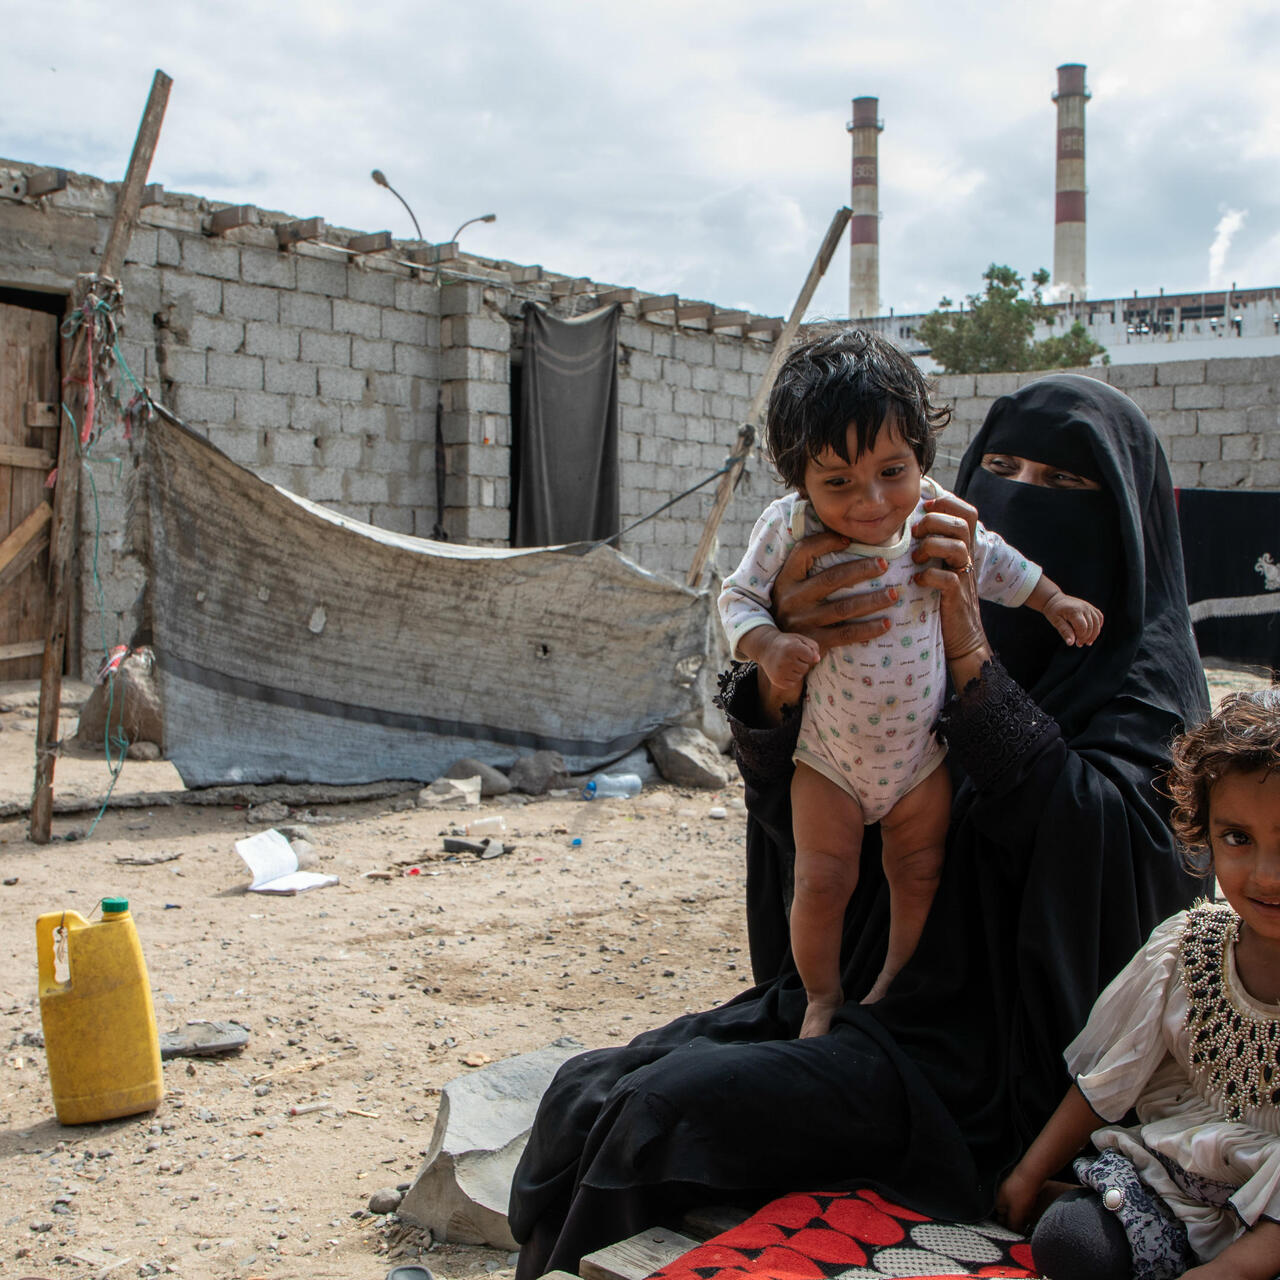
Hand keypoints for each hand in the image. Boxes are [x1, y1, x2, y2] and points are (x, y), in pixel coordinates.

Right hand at [756, 630, 820, 699]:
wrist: (765, 648)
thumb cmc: (787, 643)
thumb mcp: (800, 639)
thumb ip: (813, 647)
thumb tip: (817, 660)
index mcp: (792, 647)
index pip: (811, 657)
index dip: (806, 653)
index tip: (797, 649)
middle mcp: (785, 660)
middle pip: (805, 668)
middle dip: (801, 663)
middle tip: (790, 656)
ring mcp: (780, 671)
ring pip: (799, 676)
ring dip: (795, 671)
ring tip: (786, 663)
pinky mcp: (777, 680)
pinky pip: (792, 684)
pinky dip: (790, 678)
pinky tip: (783, 670)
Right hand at [771, 530, 900, 652]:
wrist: (781, 652)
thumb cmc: (795, 611)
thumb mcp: (790, 588)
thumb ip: (807, 569)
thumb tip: (843, 539)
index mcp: (786, 580)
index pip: (803, 552)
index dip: (826, 542)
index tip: (849, 540)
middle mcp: (792, 599)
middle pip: (831, 579)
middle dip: (861, 570)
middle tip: (884, 565)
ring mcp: (803, 622)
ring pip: (843, 608)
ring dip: (872, 600)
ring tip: (893, 595)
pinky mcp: (815, 642)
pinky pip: (846, 633)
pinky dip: (868, 629)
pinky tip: (885, 624)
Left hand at [911, 493, 990, 680]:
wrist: (961, 639)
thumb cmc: (942, 602)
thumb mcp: (939, 569)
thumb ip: (930, 549)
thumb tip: (904, 528)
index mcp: (961, 549)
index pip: (968, 513)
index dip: (949, 503)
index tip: (926, 507)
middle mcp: (966, 559)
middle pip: (961, 524)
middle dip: (934, 522)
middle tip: (915, 534)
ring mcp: (963, 577)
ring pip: (957, 547)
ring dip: (931, 546)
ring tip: (917, 558)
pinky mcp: (956, 597)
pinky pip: (948, 578)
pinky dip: (929, 576)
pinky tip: (917, 580)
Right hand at [994, 1168, 1039, 1233]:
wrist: (1032, 1173)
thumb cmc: (1022, 1191)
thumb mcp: (1017, 1213)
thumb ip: (1012, 1224)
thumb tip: (1011, 1232)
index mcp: (997, 1201)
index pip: (999, 1218)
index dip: (1007, 1227)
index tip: (1014, 1234)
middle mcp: (1001, 1194)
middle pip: (1006, 1212)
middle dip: (1013, 1220)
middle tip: (1021, 1228)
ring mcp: (1010, 1189)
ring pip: (1013, 1206)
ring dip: (1019, 1213)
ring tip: (1028, 1218)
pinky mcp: (1019, 1186)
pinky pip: (1019, 1199)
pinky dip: (1024, 1205)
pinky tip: (1031, 1208)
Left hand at [1043, 591, 1102, 646]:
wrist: (1055, 600)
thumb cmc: (1054, 611)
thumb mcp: (1055, 621)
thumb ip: (1064, 631)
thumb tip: (1071, 643)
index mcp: (1074, 611)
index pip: (1083, 627)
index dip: (1082, 637)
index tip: (1077, 643)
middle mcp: (1083, 607)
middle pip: (1091, 626)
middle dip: (1087, 637)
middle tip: (1080, 644)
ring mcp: (1088, 606)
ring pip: (1097, 622)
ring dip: (1095, 634)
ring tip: (1088, 642)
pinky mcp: (1090, 607)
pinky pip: (1099, 616)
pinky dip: (1098, 625)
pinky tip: (1093, 632)